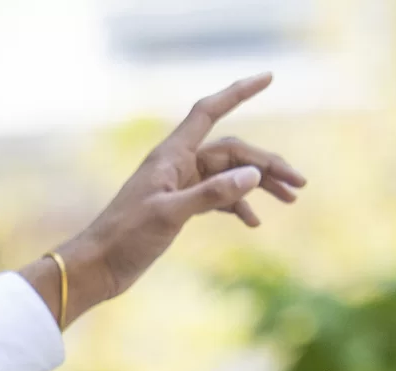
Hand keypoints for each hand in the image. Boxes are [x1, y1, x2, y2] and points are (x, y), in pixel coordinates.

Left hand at [21, 72, 306, 327]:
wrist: (96, 268)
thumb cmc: (124, 238)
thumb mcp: (169, 215)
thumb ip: (211, 194)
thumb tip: (253, 176)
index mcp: (171, 156)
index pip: (209, 112)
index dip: (238, 93)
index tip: (268, 78)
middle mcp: (177, 165)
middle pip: (231, 152)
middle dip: (267, 164)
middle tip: (299, 185)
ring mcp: (178, 187)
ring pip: (228, 175)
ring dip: (259, 185)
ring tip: (289, 200)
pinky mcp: (178, 208)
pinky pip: (216, 198)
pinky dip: (237, 205)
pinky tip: (254, 222)